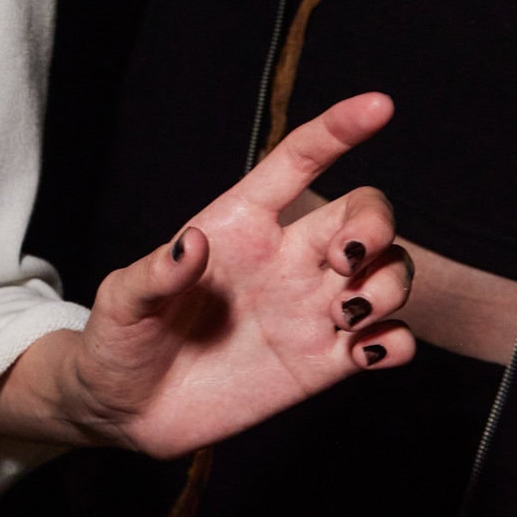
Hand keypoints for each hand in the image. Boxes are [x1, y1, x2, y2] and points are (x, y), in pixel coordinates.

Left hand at [0, 92, 414, 457]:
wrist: (126, 410)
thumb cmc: (119, 341)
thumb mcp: (122, 302)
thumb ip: (155, 274)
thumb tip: (191, 243)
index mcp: (240, 225)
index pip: (299, 161)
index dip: (338, 130)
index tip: (379, 106)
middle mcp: (286, 259)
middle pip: (363, 213)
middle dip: (376, 224)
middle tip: (345, 262)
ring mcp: (310, 310)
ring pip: (390, 271)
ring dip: (390, 283)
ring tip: (347, 315)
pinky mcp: (324, 363)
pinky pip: (391, 341)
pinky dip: (397, 343)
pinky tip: (364, 354)